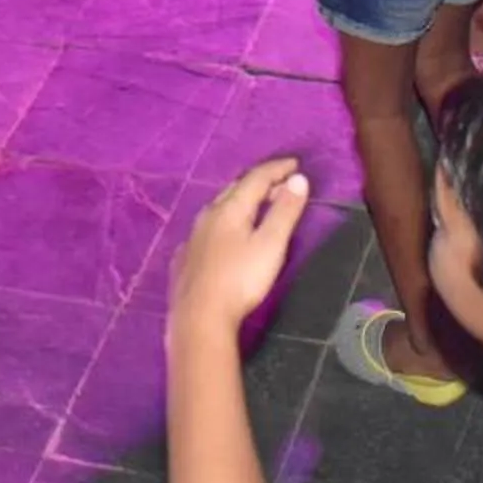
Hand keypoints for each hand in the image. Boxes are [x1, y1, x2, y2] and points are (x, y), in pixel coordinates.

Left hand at [169, 156, 310, 333]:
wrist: (198, 317)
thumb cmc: (240, 280)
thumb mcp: (271, 245)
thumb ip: (285, 212)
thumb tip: (298, 179)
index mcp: (230, 209)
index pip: (256, 178)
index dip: (277, 169)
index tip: (296, 164)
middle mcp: (207, 216)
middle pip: (235, 190)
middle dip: (259, 183)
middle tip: (280, 185)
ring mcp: (193, 238)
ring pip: (218, 209)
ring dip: (239, 203)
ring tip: (255, 207)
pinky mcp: (185, 259)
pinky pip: (206, 231)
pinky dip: (222, 225)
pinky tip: (224, 237)